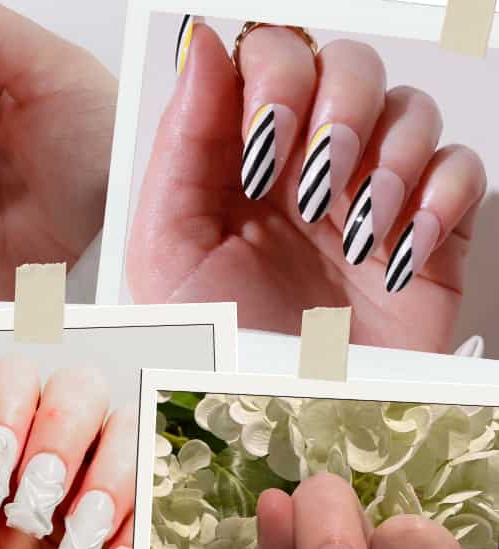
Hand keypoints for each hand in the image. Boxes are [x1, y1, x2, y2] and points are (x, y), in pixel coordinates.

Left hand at [128, 24, 485, 351]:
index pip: (268, 60)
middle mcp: (304, 170)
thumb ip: (180, 146)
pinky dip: (439, 198)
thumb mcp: (167, 253)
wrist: (288, 421)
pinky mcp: (427, 232)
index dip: (275, 77)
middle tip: (318, 178)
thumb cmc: (219, 351)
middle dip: (337, 107)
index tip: (266, 138)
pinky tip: (398, 250)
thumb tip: (203, 44)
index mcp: (237, 165)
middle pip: (346, 65)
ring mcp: (369, 196)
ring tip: (355, 230)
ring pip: (408, 108)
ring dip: (388, 157)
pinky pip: (463, 167)